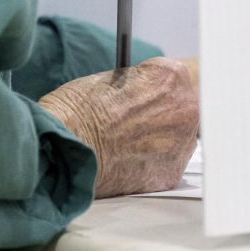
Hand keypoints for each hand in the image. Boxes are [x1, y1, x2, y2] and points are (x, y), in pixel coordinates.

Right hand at [39, 57, 199, 197]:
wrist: (62, 152)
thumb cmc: (76, 112)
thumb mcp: (113, 77)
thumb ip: (143, 82)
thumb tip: (151, 90)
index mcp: (171, 77)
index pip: (183, 76)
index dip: (163, 85)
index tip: (155, 92)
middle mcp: (186, 109)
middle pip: (187, 107)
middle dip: (167, 111)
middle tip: (140, 117)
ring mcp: (181, 144)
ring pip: (180, 137)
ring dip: (162, 137)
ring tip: (128, 140)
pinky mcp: (171, 174)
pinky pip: (169, 163)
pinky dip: (153, 162)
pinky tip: (129, 157)